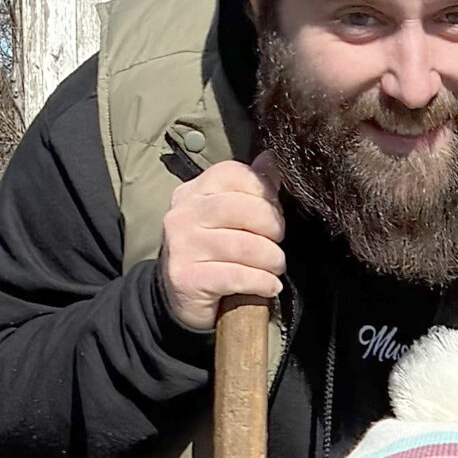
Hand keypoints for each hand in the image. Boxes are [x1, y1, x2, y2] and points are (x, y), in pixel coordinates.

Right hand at [157, 151, 285, 331]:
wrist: (180, 297)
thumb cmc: (212, 252)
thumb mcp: (227, 217)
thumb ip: (250, 189)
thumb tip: (271, 160)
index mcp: (193, 192)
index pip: (233, 173)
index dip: (263, 191)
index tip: (275, 211)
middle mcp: (182, 214)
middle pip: (241, 208)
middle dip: (272, 226)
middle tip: (278, 242)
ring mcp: (182, 246)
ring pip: (244, 245)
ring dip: (271, 259)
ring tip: (275, 267)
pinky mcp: (187, 278)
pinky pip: (238, 275)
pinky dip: (263, 282)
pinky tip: (270, 286)